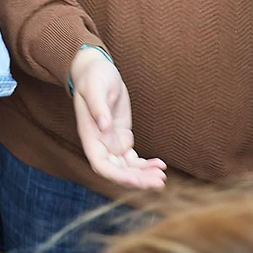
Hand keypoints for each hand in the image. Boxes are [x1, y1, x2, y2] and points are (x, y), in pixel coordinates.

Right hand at [70, 48, 166, 189]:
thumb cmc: (94, 76)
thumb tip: (103, 126)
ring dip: (144, 175)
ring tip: (162, 176)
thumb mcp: (95, 87)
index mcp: (89, 135)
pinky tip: (160, 164)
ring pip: (127, 168)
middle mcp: (99, 144)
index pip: (100, 164)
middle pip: (117, 171)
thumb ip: (98, 106)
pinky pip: (134, 160)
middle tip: (159, 181)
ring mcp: (111, 143)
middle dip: (137, 180)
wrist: (97, 70)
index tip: (136, 179)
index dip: (117, 175)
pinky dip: (146, 165)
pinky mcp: (122, 138)